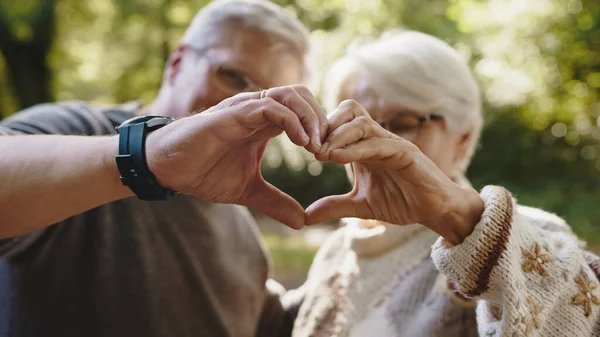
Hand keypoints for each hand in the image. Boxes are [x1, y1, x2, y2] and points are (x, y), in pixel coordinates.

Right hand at [146, 85, 327, 228]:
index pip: (302, 112)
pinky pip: (269, 106)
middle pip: (302, 95)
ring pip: (289, 94)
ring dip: (311, 117)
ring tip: (318, 145)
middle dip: (322, 118)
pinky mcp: (232, 115)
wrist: (167, 169)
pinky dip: (291, 120)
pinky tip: (302, 143)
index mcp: (263, 124)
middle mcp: (257, 111)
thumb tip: (302, 222)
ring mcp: (245, 109)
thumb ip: (276, 202)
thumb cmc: (203, 172)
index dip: (321, 129)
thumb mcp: (248, 191)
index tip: (331, 156)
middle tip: (329, 149)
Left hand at [307, 100, 483, 243]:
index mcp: (364, 146)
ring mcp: (392, 143)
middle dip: (327, 126)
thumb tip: (305, 217)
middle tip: (312, 149)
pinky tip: (338, 159)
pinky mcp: (405, 152)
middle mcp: (377, 138)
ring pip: (361, 122)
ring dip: (338, 136)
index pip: (340, 121)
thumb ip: (335, 206)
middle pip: (349, 110)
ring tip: (322, 154)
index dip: (321, 130)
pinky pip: (378, 143)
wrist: (434, 211)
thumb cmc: (402, 202)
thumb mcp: (360, 206)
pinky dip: (356, 149)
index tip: (306, 149)